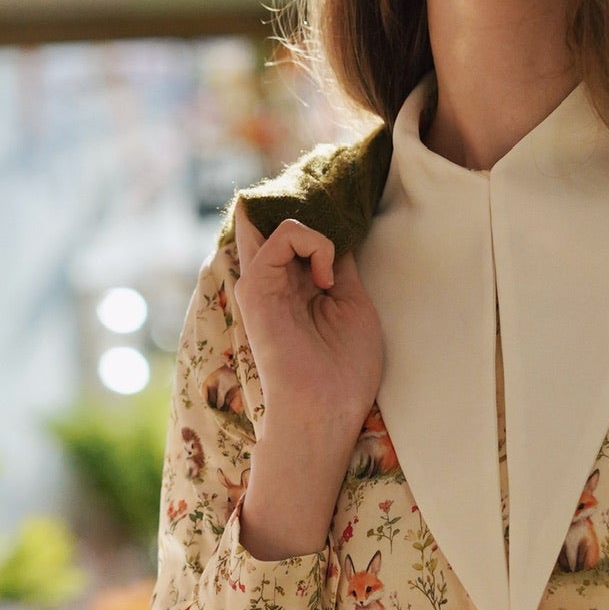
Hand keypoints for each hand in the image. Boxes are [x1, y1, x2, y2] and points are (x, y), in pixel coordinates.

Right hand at [230, 202, 382, 561]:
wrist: (328, 407)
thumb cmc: (346, 369)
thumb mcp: (352, 302)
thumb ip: (337, 264)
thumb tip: (337, 230)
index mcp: (296, 284)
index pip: (295, 229)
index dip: (318, 208)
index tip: (346, 202)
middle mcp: (274, 279)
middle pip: (279, 216)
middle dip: (310, 202)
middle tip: (337, 210)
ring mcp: (262, 281)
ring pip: (279, 219)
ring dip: (317, 228)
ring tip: (330, 273)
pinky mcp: (256, 287)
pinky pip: (280, 236)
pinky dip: (314, 242)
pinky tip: (324, 278)